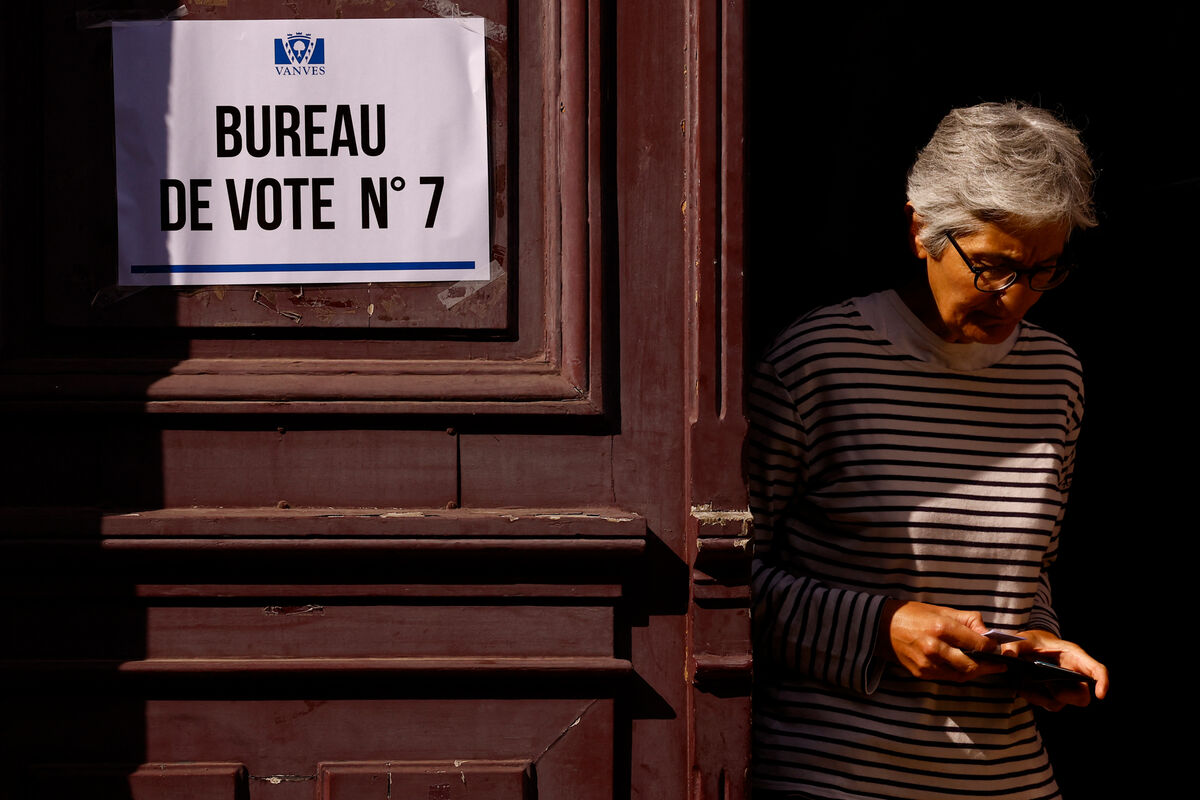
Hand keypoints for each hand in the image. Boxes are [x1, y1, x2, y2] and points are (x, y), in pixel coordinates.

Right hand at [878, 599, 1006, 681]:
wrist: (880, 626)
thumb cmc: (912, 614)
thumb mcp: (941, 610)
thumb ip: (967, 620)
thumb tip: (987, 632)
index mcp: (941, 628)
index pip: (977, 644)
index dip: (992, 648)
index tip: (999, 648)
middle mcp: (934, 648)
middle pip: (971, 665)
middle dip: (988, 666)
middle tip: (999, 663)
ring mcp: (927, 663)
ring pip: (960, 675)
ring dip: (975, 672)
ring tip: (986, 667)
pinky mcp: (921, 673)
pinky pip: (947, 677)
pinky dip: (958, 673)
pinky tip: (964, 667)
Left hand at [1001, 629, 1108, 709]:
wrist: (1027, 646)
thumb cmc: (1032, 641)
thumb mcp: (1022, 639)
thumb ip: (1014, 645)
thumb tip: (1009, 655)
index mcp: (1074, 657)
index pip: (1097, 671)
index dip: (1103, 683)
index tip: (1100, 695)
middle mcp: (1073, 675)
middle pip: (1081, 696)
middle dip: (1065, 696)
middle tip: (1044, 684)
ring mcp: (1063, 687)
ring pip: (1061, 702)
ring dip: (1042, 698)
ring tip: (1024, 684)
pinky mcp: (1052, 694)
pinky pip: (1047, 704)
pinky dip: (1034, 698)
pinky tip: (1021, 687)